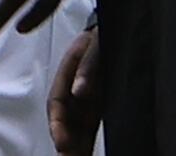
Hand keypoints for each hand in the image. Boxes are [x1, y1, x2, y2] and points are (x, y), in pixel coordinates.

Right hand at [48, 27, 103, 154]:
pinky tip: (85, 155)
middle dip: (64, 142)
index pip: (57, 103)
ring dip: (73, 147)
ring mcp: (84, 102)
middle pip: (63, 121)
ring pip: (74, 129)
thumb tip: (79, 90)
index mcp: (67, 75)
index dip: (57, 124)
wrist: (118, 32)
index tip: (61, 142)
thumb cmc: (102, 37)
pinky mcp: (95, 110)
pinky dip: (85, 145)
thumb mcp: (96, 44)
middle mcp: (72, 92)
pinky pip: (87, 131)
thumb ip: (88, 66)